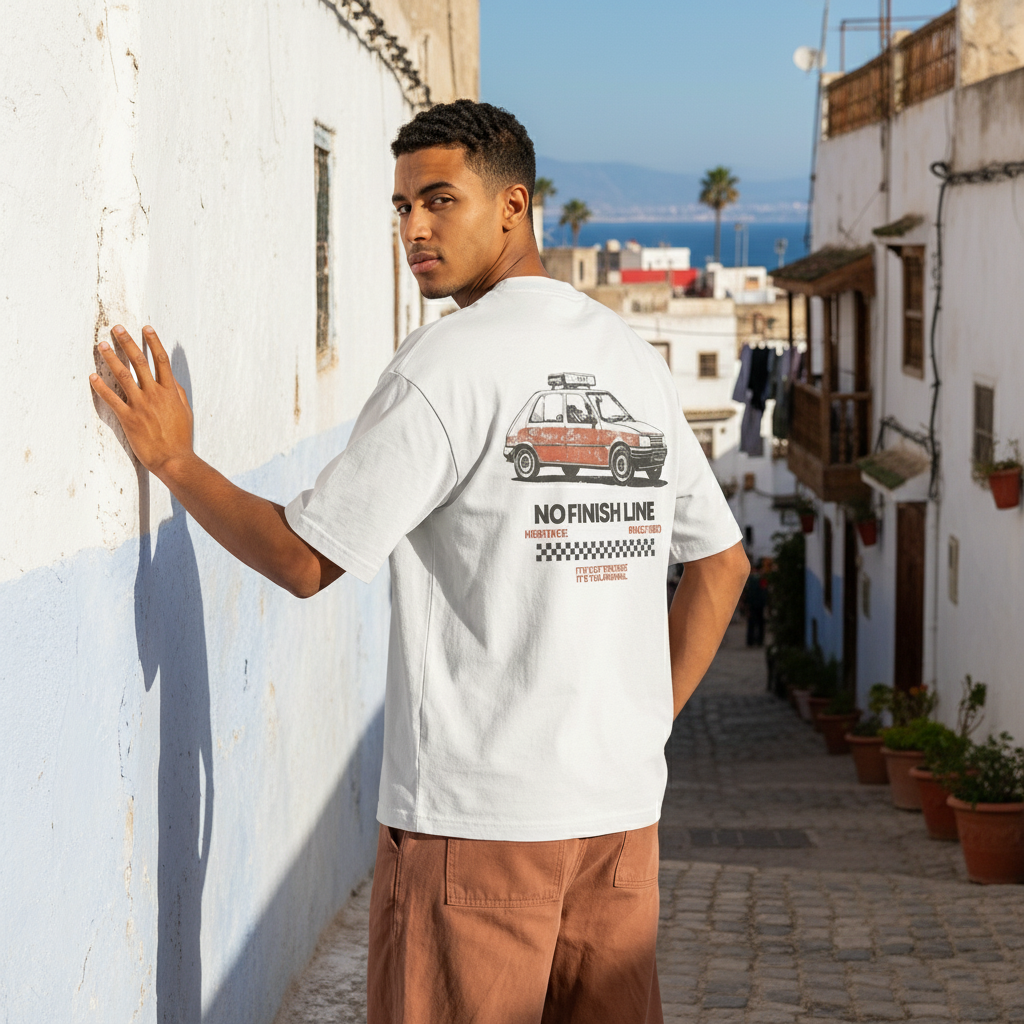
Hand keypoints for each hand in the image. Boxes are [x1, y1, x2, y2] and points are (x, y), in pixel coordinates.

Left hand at [90, 325, 194, 475]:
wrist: (174, 459)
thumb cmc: (181, 438)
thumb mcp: (186, 412)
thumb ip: (178, 394)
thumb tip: (173, 381)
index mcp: (171, 392)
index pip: (161, 360)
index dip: (153, 342)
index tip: (146, 328)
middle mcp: (155, 394)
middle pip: (140, 362)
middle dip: (128, 342)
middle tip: (117, 328)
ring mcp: (141, 405)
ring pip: (124, 376)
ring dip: (111, 358)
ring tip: (101, 345)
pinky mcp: (128, 418)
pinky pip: (112, 399)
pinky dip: (101, 387)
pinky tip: (92, 376)